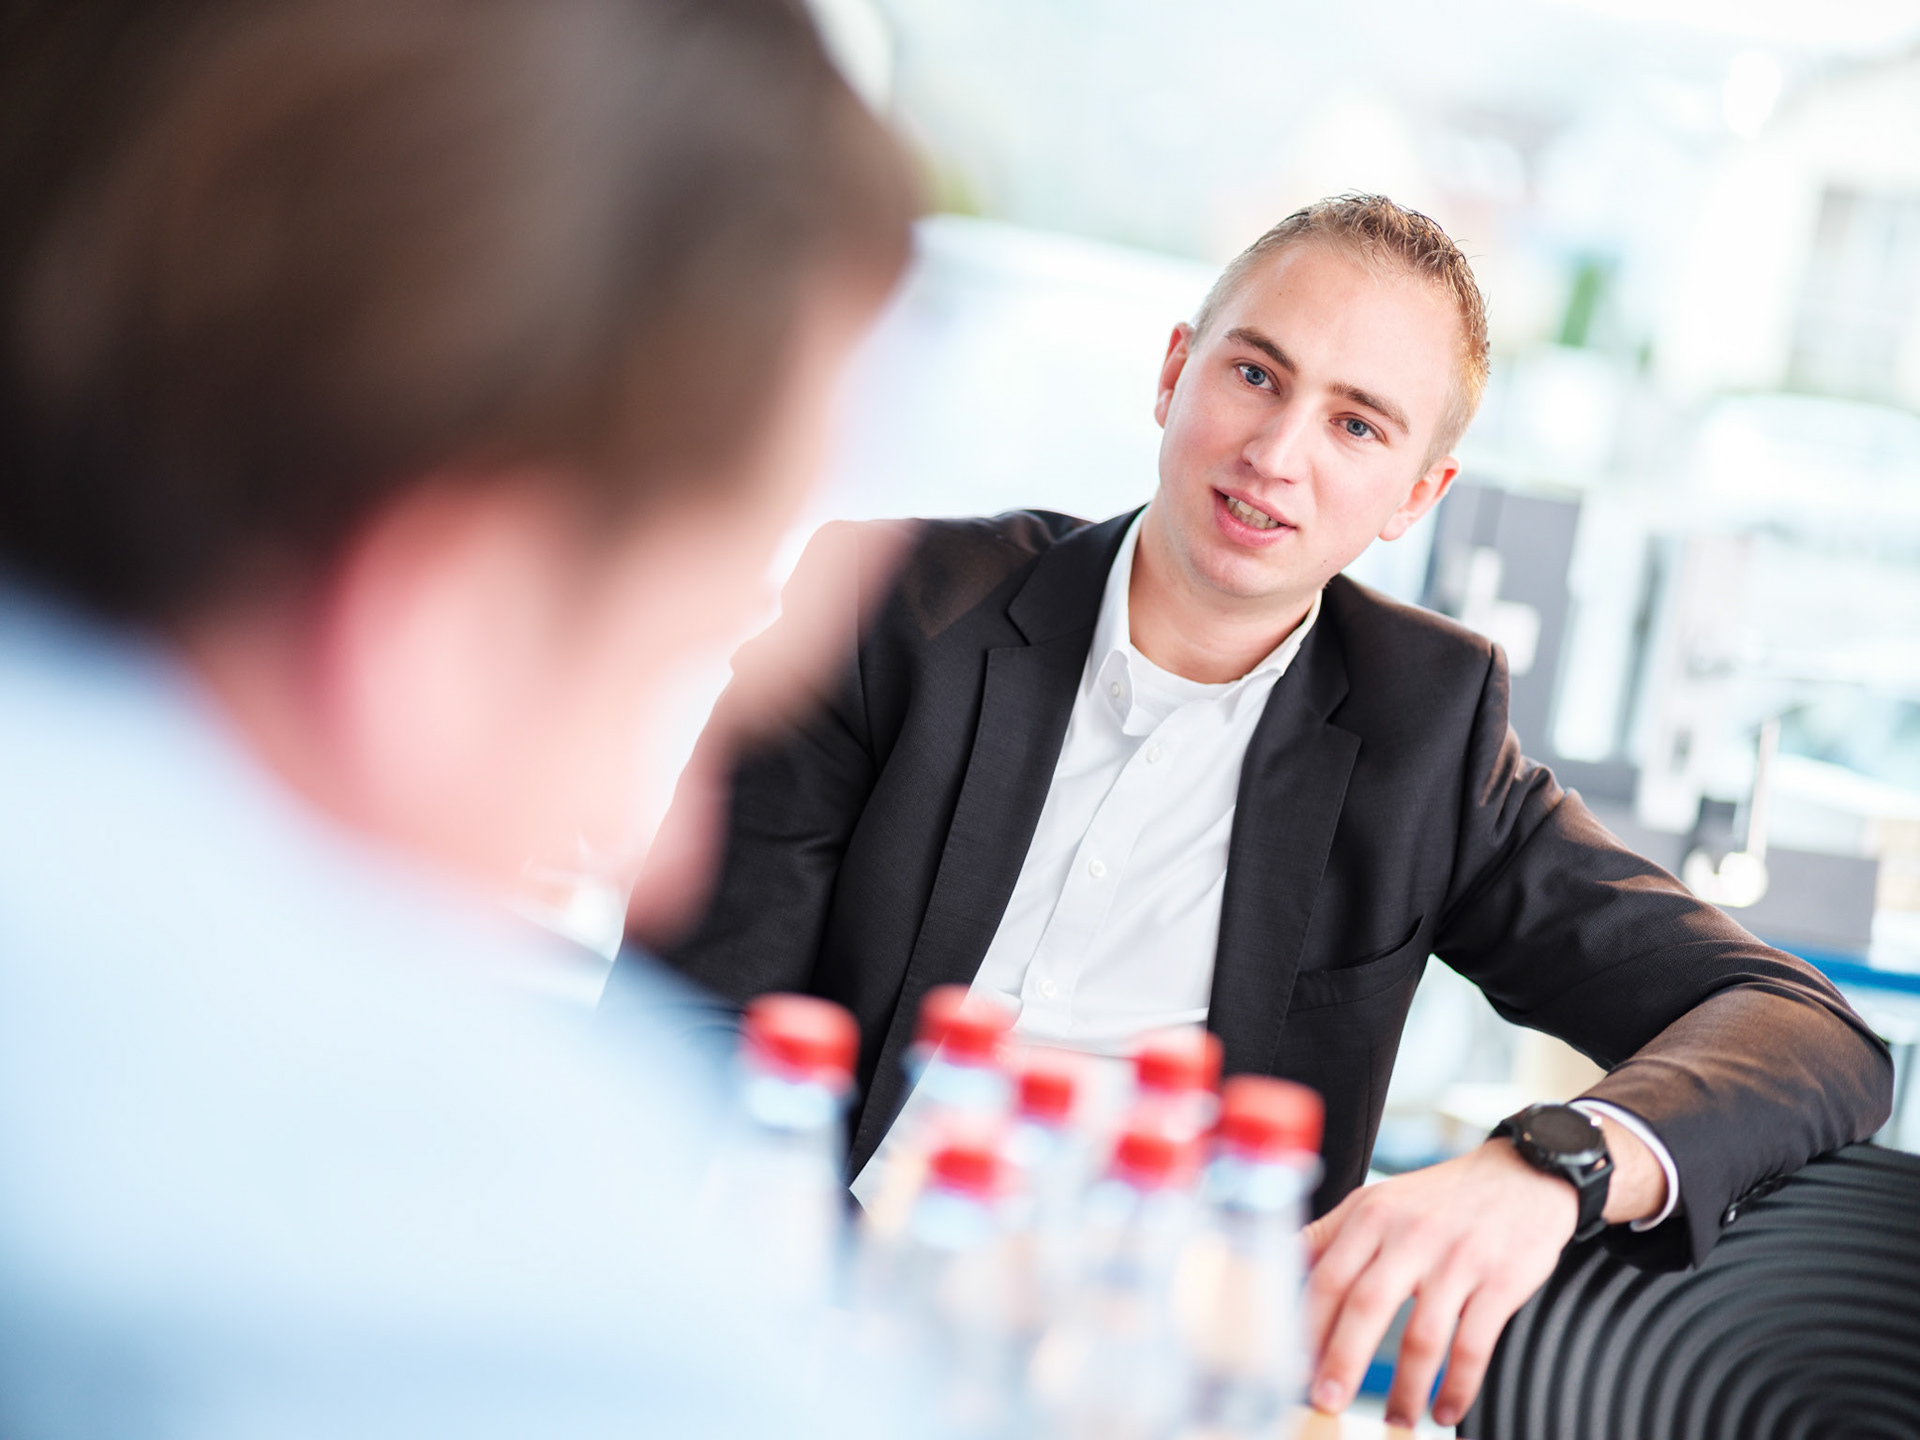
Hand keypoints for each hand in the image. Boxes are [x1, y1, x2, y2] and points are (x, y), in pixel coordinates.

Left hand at [1302, 1139, 1576, 1428]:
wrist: (1522, 1176)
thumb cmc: (1439, 1198)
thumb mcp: (1377, 1201)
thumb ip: (1328, 1235)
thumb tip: (1275, 1265)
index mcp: (1371, 1216)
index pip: (1327, 1276)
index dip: (1306, 1327)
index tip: (1293, 1368)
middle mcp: (1410, 1235)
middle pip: (1366, 1305)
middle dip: (1342, 1361)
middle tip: (1326, 1402)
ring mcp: (1457, 1259)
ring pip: (1422, 1335)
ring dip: (1405, 1388)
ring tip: (1394, 1422)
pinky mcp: (1501, 1281)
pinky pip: (1475, 1345)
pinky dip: (1459, 1385)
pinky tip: (1446, 1410)